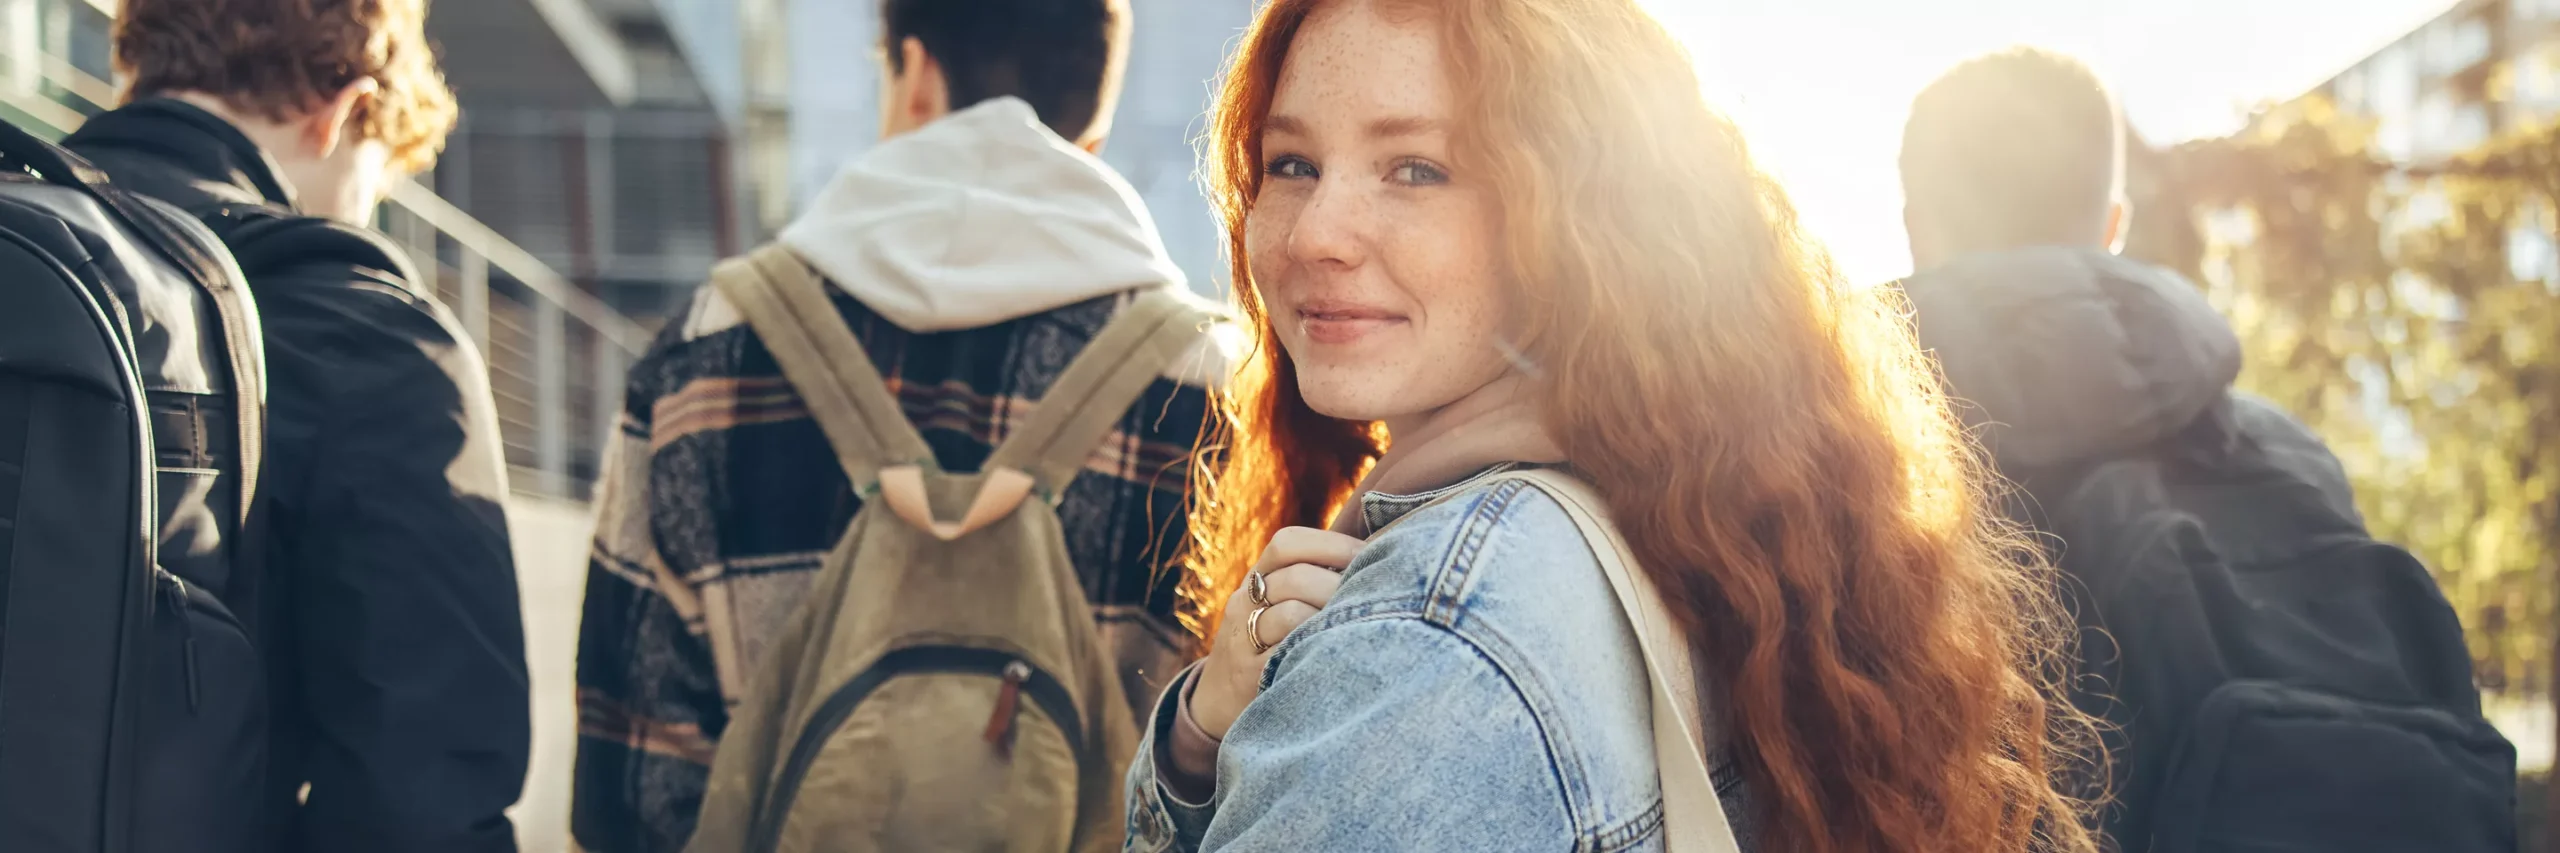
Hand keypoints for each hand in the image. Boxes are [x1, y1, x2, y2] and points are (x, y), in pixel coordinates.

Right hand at [1189, 526, 1364, 739]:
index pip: (1287, 544)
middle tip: (1373, 599)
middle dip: (1341, 586)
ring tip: (1359, 627)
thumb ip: (1311, 579)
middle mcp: (1244, 603)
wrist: (1217, 698)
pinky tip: (1339, 653)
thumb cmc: (1267, 644)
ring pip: (1292, 614)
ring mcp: (1243, 640)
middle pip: (1296, 578)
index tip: (1368, 556)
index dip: (1332, 545)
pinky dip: (1316, 650)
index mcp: (1256, 579)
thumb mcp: (1274, 604)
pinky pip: (1286, 655)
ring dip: (1331, 619)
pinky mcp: (1250, 676)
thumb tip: (1377, 555)